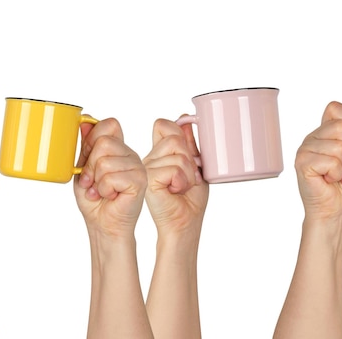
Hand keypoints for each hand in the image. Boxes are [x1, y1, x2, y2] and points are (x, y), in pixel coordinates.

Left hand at [74, 118, 147, 238]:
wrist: (103, 224)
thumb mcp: (83, 168)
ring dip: (96, 181)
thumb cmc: (94, 199)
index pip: (108, 125)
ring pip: (105, 161)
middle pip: (104, 142)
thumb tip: (85, 120)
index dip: (92, 142)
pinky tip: (110, 196)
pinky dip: (104, 190)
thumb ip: (86, 145)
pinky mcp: (140, 180)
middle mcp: (130, 154)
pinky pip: (111, 177)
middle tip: (92, 182)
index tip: (87, 163)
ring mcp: (137, 166)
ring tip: (101, 191)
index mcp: (118, 148)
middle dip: (90, 166)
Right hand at [143, 118, 208, 237]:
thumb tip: (185, 118)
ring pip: (177, 153)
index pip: (164, 125)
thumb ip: (189, 143)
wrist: (185, 223)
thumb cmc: (190, 199)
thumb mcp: (194, 166)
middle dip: (189, 159)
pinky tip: (175, 191)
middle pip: (175, 138)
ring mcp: (146, 167)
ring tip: (181, 186)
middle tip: (186, 178)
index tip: (187, 155)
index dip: (178, 133)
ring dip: (188, 173)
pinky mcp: (148, 178)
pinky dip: (182, 180)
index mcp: (159, 153)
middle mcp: (149, 158)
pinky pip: (173, 168)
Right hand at [295, 101, 341, 220]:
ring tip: (341, 175)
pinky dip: (337, 174)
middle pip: (340, 126)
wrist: (336, 209)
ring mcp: (305, 148)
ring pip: (337, 145)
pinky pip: (330, 161)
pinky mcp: (302, 162)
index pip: (335, 108)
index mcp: (325, 132)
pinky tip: (330, 179)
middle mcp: (313, 137)